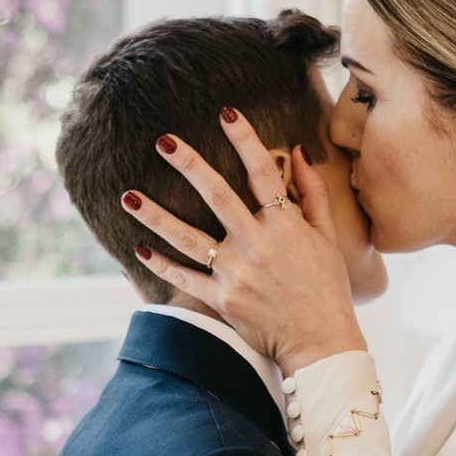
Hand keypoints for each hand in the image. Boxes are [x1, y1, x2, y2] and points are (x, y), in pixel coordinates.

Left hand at [121, 109, 367, 373]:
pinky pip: (185, 279)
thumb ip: (312, 192)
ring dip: (155, 215)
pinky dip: (160, 265)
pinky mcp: (222, 300)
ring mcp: (236, 274)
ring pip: (188, 238)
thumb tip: (298, 149)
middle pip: (217, 196)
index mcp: (286, 226)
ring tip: (127, 196)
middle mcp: (257, 246)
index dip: (245, 139)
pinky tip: (137, 249)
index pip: (263, 173)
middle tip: (164, 141)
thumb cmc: (327, 288)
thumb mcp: (328, 237)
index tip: (225, 112)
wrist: (321, 343)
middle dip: (189, 165)